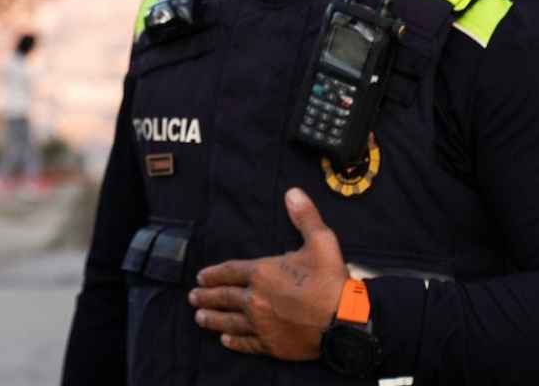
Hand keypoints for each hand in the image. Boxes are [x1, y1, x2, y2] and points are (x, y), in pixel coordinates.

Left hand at [189, 188, 346, 359]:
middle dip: (206, 296)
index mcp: (263, 273)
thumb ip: (305, 218)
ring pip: (229, 321)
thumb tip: (293, 192)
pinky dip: (234, 342)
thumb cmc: (331, 281)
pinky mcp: (271, 345)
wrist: (345, 321)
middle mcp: (256, 299)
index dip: (214, 273)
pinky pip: (246, 343)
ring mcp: (261, 324)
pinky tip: (225, 340)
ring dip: (213, 319)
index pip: (230, 271)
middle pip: (224, 297)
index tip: (201, 277)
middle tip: (193, 297)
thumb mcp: (321, 242)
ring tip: (199, 318)